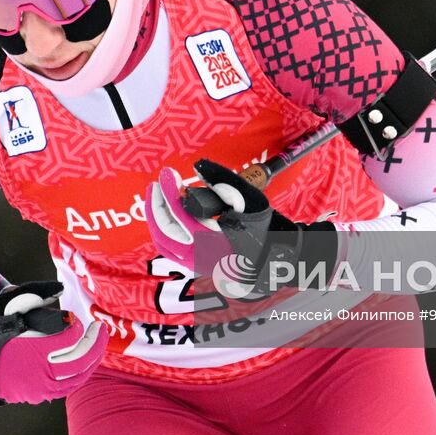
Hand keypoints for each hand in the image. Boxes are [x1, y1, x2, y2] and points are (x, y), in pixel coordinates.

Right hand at [0, 281, 107, 407]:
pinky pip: (68, 387)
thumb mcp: (5, 304)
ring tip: (96, 344)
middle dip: (95, 343)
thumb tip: (60, 289)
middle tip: (100, 328)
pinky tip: (83, 362)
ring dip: (92, 359)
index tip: (76, 316)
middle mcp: (41, 372)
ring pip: (78, 376)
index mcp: (34, 349)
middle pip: (81, 359)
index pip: (70, 339)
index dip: (79, 327)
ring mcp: (41, 388)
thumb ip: (34, 293)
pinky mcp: (38, 396)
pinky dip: (80, 374)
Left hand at [145, 159, 338, 298]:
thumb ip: (223, 181)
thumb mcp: (250, 200)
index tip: (169, 174)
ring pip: (164, 244)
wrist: (279, 260)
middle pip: (165, 234)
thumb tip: (197, 167)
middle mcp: (201, 260)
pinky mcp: (197, 266)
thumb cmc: (268, 230)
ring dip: (158, 219)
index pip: (182, 218)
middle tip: (157, 182)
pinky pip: (172, 249)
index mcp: (214, 246)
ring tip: (160, 195)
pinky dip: (165, 230)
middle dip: (157, 206)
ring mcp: (197, 267)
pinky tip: (170, 212)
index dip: (170, 194)